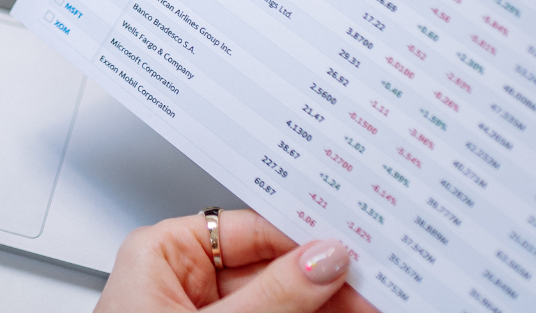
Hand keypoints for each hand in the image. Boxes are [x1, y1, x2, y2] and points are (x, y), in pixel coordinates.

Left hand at [96, 211, 376, 312]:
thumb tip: (322, 260)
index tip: (353, 255)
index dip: (305, 241)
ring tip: (367, 308)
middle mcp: (182, 284)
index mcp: (161, 255)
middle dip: (323, 283)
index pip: (249, 230)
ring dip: (323, 307)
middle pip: (273, 271)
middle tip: (373, 292)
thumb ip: (271, 298)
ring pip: (281, 305)